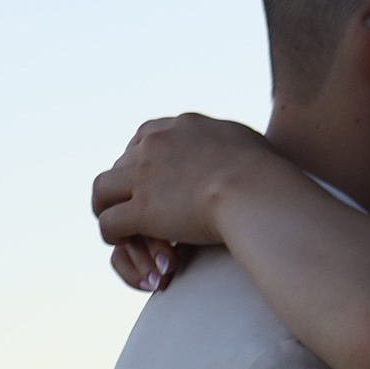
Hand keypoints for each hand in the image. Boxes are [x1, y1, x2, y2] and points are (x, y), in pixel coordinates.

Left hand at [93, 114, 271, 296]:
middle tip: (133, 207)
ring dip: (106, 207)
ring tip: (115, 225)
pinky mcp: (143, 209)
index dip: (142, 161)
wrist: (256, 190)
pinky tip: (122, 242)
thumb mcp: (246, 141)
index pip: (145, 137)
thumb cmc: (266, 173)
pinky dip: (112, 233)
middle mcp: (155, 144)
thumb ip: (230, 142)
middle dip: (126, 186)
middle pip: (122, 163)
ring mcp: (145, 176)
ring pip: (103, 190)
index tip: (149, 180)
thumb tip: (240, 146)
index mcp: (179, 127)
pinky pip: (109, 222)